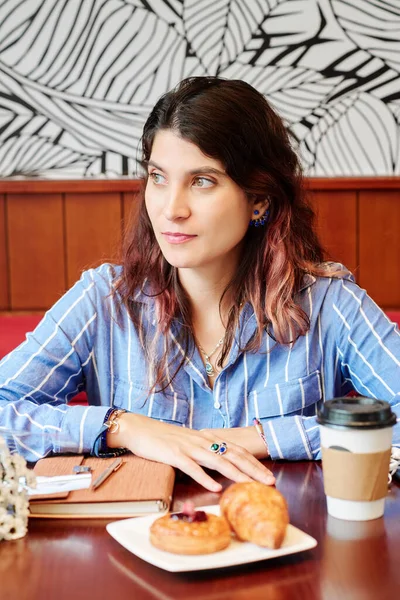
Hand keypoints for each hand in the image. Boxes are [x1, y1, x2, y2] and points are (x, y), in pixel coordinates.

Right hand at [107, 413, 274, 491]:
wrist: (140, 429)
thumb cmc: (164, 439)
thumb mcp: (189, 443)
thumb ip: (204, 452)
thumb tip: (221, 464)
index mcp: (207, 439)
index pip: (236, 450)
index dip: (254, 462)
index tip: (268, 475)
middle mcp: (202, 441)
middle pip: (233, 455)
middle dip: (253, 469)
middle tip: (270, 482)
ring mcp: (188, 447)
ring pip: (217, 461)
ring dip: (236, 474)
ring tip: (250, 486)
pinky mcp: (174, 454)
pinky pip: (192, 467)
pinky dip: (205, 478)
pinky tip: (215, 488)